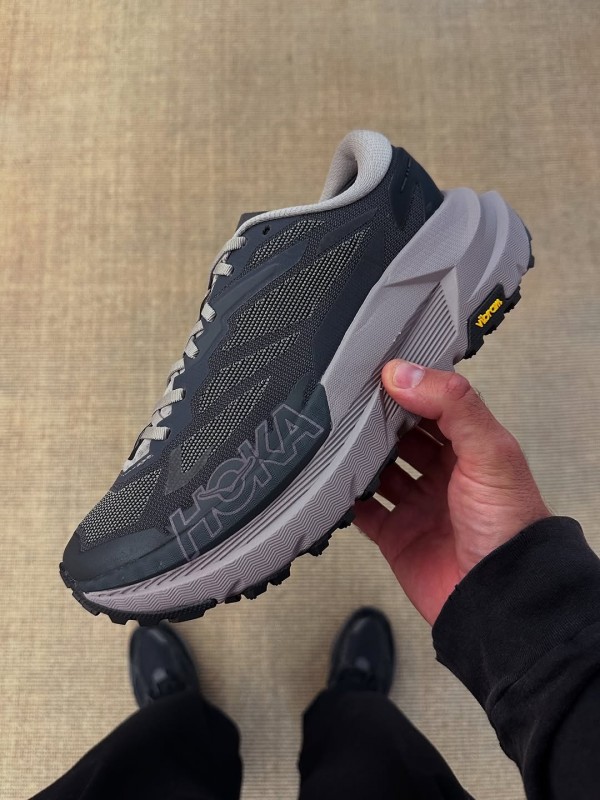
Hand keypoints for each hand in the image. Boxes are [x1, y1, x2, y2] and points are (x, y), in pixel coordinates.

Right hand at [354, 359, 550, 624]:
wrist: (497, 595)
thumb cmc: (508, 524)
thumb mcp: (489, 450)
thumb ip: (452, 405)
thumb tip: (403, 373)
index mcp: (470, 448)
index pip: (434, 407)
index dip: (409, 389)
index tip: (378, 373)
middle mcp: (443, 474)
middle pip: (401, 437)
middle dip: (377, 421)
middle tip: (348, 402)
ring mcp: (418, 504)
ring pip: (379, 470)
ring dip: (359, 456)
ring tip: (334, 436)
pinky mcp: (396, 535)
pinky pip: (363, 511)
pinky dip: (346, 498)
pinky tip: (332, 483)